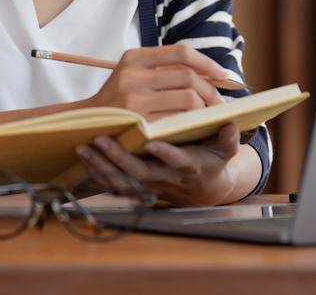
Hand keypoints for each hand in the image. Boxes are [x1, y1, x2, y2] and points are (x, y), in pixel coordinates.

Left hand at [75, 122, 245, 206]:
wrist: (204, 189)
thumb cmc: (212, 161)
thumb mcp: (225, 151)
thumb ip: (228, 140)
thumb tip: (232, 126)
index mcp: (187, 166)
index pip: (176, 162)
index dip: (165, 154)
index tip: (152, 141)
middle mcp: (166, 179)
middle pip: (140, 174)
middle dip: (119, 159)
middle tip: (100, 141)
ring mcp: (150, 186)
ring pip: (123, 182)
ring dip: (102, 167)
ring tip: (83, 149)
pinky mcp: (138, 189)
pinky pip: (115, 185)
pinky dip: (98, 173)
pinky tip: (83, 157)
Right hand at [86, 44, 228, 118]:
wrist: (86, 123)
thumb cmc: (118, 97)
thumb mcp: (133, 72)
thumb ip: (163, 68)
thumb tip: (209, 70)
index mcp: (134, 57)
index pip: (181, 52)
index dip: (207, 62)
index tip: (223, 75)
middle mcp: (133, 75)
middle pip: (189, 78)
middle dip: (211, 91)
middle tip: (220, 102)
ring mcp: (135, 100)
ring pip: (188, 100)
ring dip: (205, 108)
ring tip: (210, 114)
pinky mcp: (139, 123)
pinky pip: (178, 120)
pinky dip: (192, 122)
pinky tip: (196, 126)